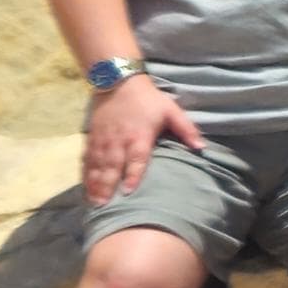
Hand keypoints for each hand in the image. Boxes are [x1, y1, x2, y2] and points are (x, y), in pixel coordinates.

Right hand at [78, 72, 204, 202]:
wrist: (119, 81)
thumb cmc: (148, 100)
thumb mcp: (171, 110)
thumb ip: (186, 129)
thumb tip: (202, 148)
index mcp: (139, 136)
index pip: (136, 159)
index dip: (132, 175)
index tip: (128, 192)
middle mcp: (118, 141)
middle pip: (112, 166)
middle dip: (108, 186)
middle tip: (104, 205)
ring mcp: (103, 140)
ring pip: (98, 165)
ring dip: (95, 184)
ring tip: (95, 202)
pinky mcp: (92, 138)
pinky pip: (87, 159)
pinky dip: (85, 174)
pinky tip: (85, 188)